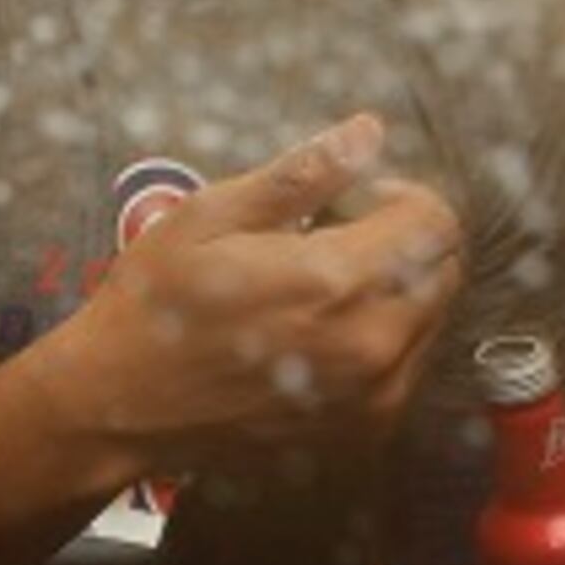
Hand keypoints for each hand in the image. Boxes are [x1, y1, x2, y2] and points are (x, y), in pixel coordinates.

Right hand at [57, 116, 467, 473]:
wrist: (121, 407)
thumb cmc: (155, 301)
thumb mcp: (211, 215)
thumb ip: (301, 175)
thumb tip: (367, 131)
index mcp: (336, 282)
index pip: (436, 223)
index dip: (399, 196)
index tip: (350, 200)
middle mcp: (372, 346)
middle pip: (443, 271)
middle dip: (400, 241)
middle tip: (328, 239)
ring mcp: (373, 398)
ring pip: (430, 321)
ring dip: (393, 293)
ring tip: (316, 289)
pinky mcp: (364, 433)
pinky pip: (407, 369)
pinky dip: (380, 341)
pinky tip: (315, 335)